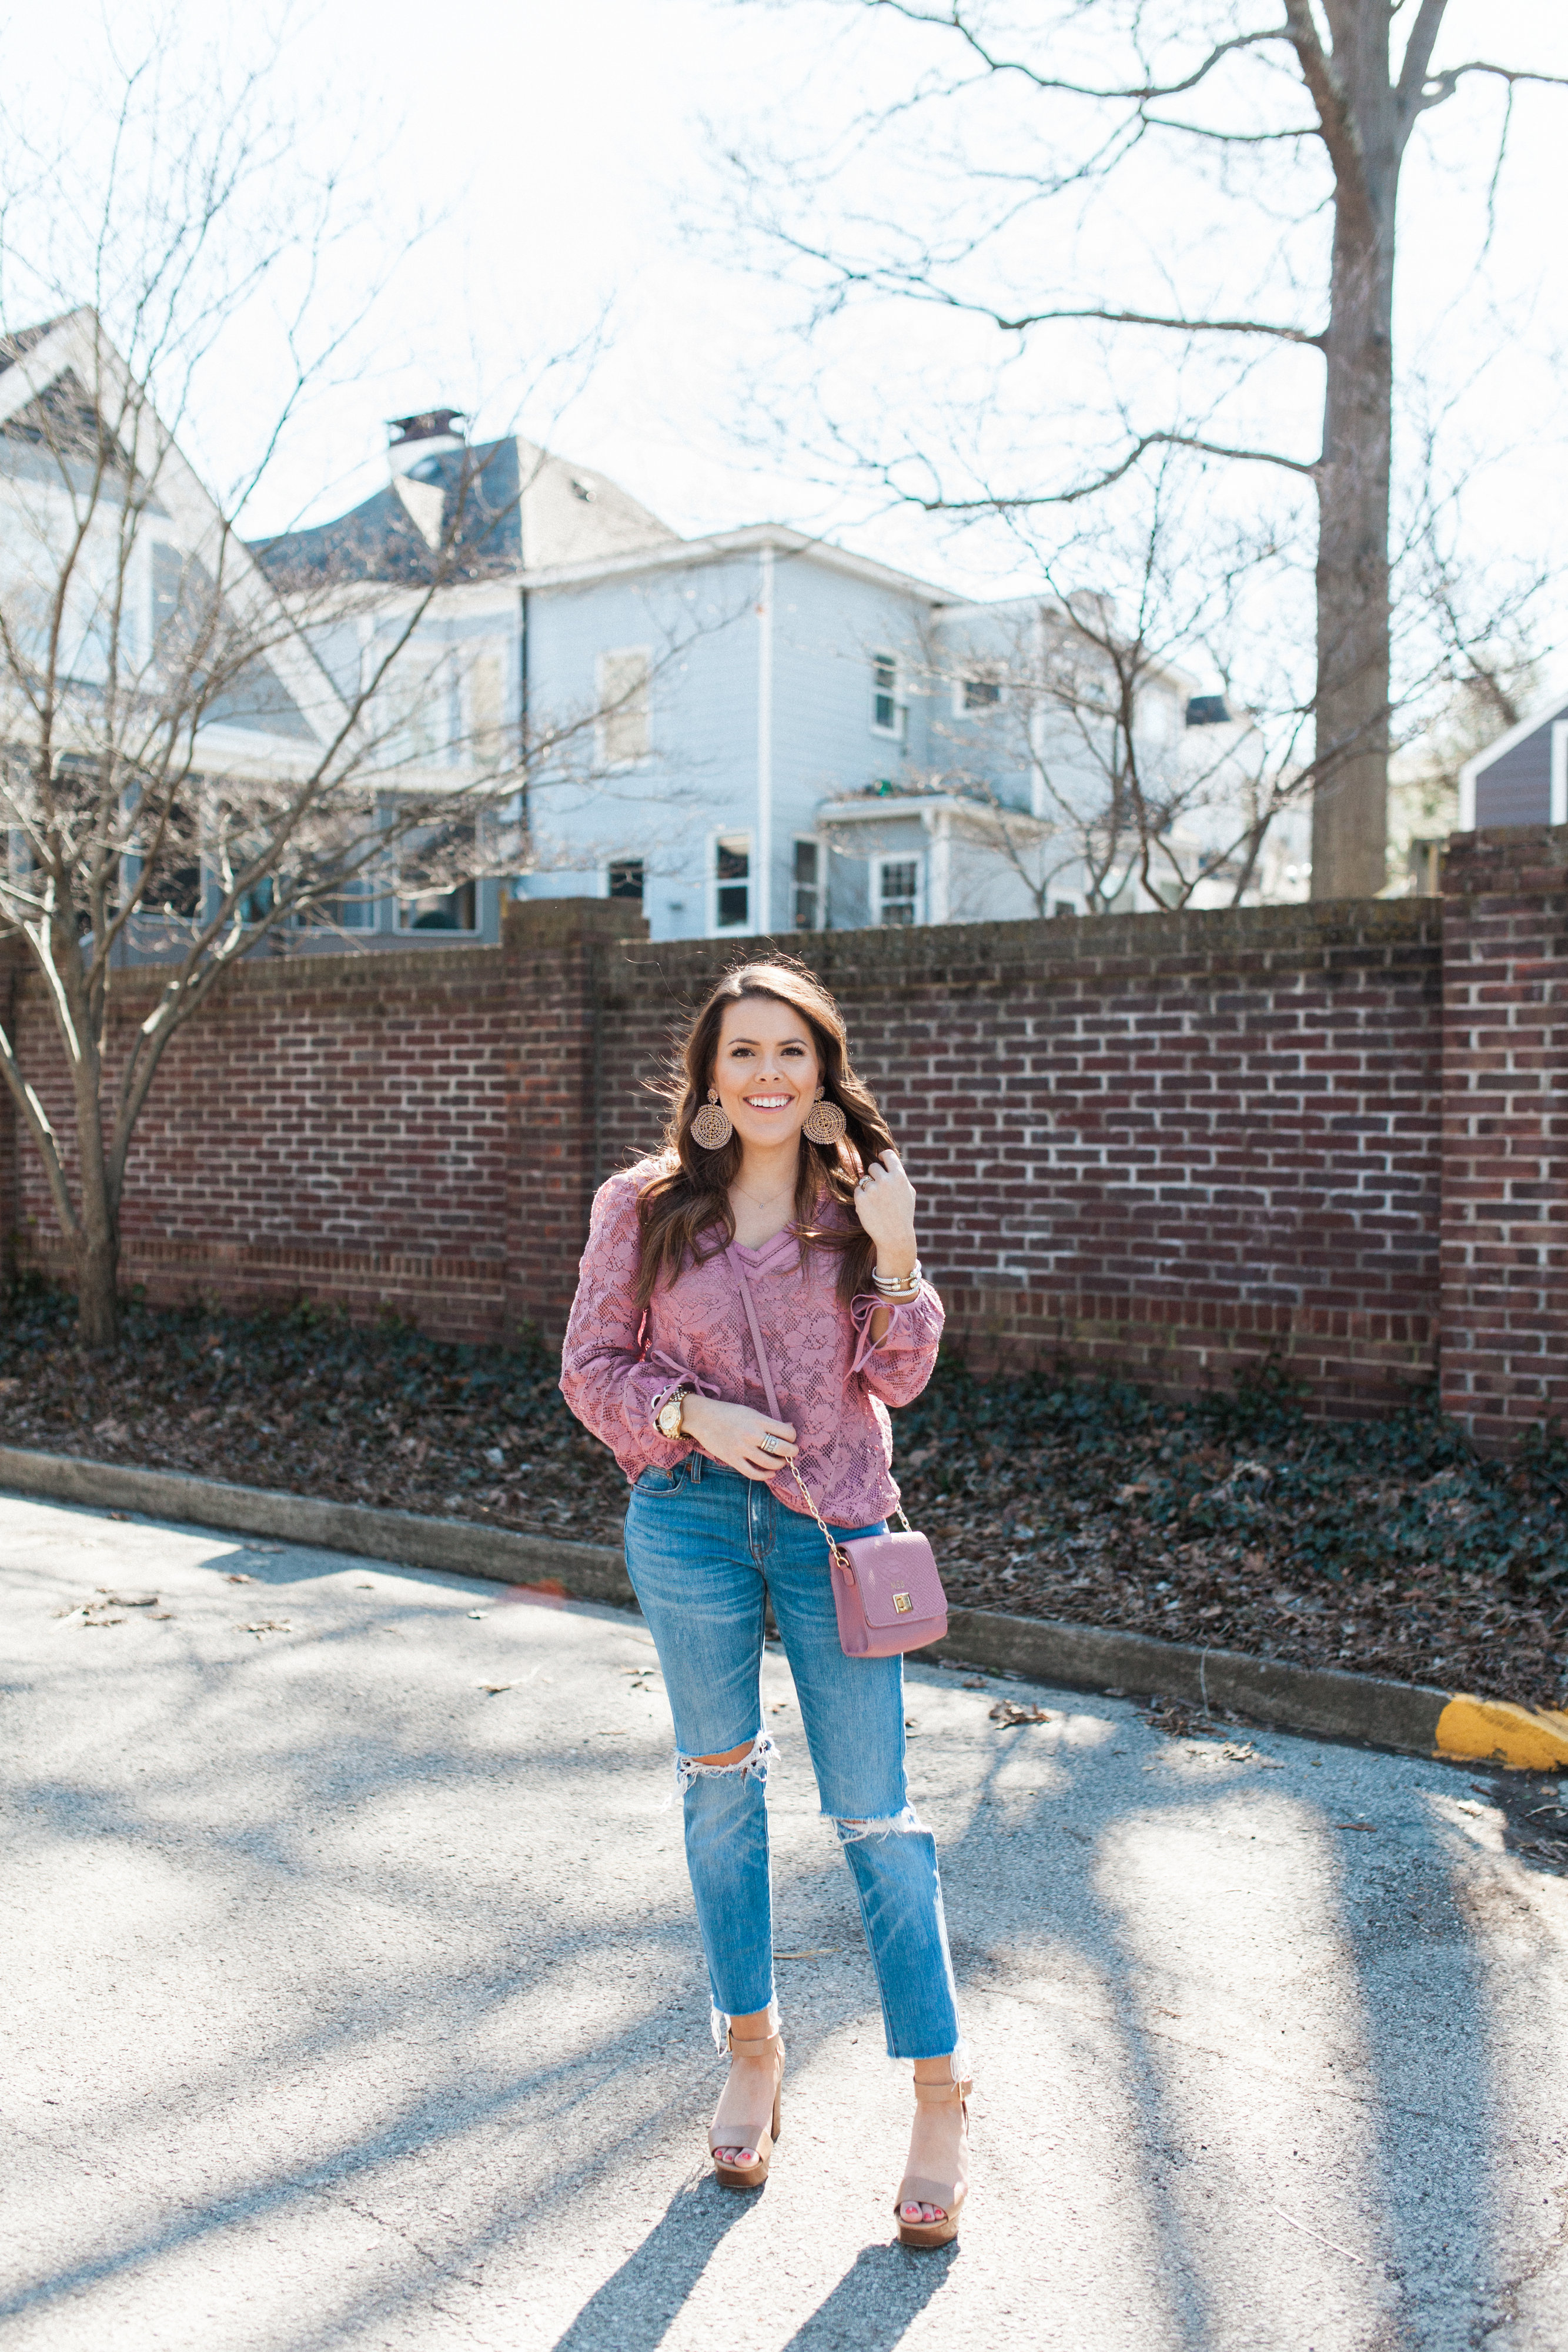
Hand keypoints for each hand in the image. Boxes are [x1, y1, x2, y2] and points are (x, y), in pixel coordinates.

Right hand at [680, 1394, 797, 1481]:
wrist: (702, 1417)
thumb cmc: (728, 1413)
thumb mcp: (750, 1412)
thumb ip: (768, 1422)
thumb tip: (790, 1427)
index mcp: (758, 1420)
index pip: (787, 1432)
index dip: (793, 1437)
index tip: (790, 1438)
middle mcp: (752, 1434)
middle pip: (782, 1449)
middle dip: (792, 1452)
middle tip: (791, 1452)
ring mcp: (742, 1448)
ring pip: (770, 1463)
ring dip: (780, 1464)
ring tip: (780, 1462)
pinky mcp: (732, 1459)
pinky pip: (753, 1473)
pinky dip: (765, 1476)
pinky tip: (769, 1473)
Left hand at [851, 1150, 917, 1272]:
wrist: (895, 1236)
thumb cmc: (903, 1215)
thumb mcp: (909, 1193)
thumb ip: (900, 1177)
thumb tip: (889, 1164)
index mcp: (900, 1177)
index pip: (888, 1155)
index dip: (882, 1155)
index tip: (880, 1159)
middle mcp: (885, 1180)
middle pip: (872, 1166)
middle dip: (874, 1175)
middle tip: (878, 1189)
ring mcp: (872, 1189)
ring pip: (863, 1180)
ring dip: (867, 1188)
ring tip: (876, 1203)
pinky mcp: (860, 1199)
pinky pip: (857, 1191)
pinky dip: (861, 1198)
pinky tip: (870, 1208)